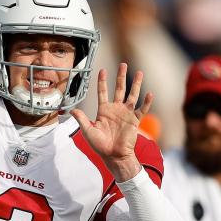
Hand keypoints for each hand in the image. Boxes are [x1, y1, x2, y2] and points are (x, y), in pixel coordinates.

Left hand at [70, 63, 152, 181]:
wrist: (114, 156)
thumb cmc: (100, 146)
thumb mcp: (88, 131)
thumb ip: (81, 119)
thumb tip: (71, 110)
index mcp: (104, 110)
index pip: (103, 92)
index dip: (102, 81)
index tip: (102, 70)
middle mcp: (116, 109)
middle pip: (119, 89)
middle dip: (121, 76)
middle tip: (123, 64)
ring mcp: (126, 114)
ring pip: (132, 95)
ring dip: (136, 84)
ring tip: (139, 72)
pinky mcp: (134, 121)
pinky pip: (142, 109)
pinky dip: (146, 102)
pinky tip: (149, 93)